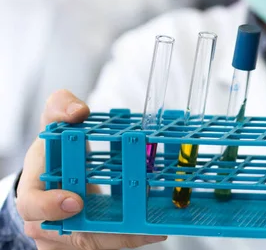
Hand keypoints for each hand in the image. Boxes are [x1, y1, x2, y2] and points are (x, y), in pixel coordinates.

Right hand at [16, 90, 166, 248]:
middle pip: (73, 235)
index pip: (32, 205)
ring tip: (155, 229)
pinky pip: (103, 248)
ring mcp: (60, 240)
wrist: (54, 174)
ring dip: (124, 240)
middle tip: (142, 226)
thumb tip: (78, 111)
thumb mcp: (53, 121)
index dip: (51, 206)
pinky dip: (127, 241)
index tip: (77, 201)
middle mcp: (43, 223)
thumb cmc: (53, 149)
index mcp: (32, 191)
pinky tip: (153, 230)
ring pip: (92, 246)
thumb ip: (61, 107)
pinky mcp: (80, 247)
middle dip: (108, 233)